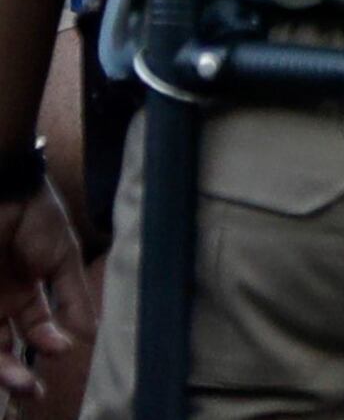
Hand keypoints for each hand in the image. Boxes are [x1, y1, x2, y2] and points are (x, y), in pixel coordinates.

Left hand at [0, 186, 91, 401]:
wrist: (7, 191)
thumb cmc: (36, 218)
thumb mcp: (63, 257)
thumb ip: (74, 296)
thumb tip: (95, 332)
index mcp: (25, 291)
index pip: (36, 330)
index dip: (49, 344)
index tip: (63, 349)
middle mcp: (0, 302)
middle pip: (5, 348)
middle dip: (18, 373)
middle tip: (32, 391)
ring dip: (3, 370)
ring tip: (21, 383)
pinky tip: (6, 362)